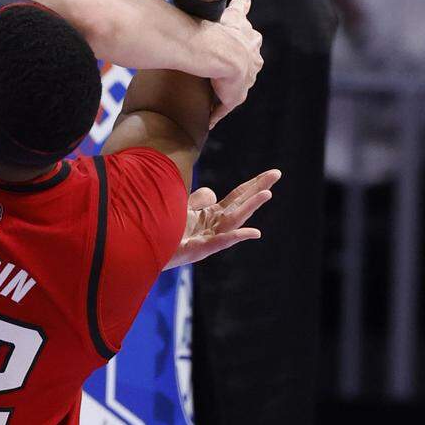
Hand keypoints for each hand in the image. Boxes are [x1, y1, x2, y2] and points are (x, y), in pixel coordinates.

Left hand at [164, 169, 279, 269]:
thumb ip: (198, 201)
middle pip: (241, 204)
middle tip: (277, 174)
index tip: (273, 173)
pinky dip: (237, 237)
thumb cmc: (164, 232)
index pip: (238, 197)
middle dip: (258, 189)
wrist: (147, 251)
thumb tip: (212, 193)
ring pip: (234, 221)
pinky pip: (220, 243)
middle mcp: (215, 227)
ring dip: (251, 207)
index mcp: (212, 216)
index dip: (254, 184)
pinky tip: (254, 233)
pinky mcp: (198, 251)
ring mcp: (208, 239)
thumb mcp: (183, 209)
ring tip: (267, 193)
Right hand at [204, 0, 262, 125]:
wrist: (218, 51)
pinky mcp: (233, 98)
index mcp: (250, 42)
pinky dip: (216, 113)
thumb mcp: (233, 16)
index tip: (238, 50)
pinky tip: (209, 119)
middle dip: (241, 71)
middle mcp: (251, 62)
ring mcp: (243, 82)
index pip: (250, 43)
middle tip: (227, 75)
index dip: (244, 45)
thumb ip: (240, 6)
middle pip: (249, 67)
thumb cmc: (219, 30)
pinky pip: (223, 107)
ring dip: (227, 92)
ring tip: (215, 99)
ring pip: (236, 88)